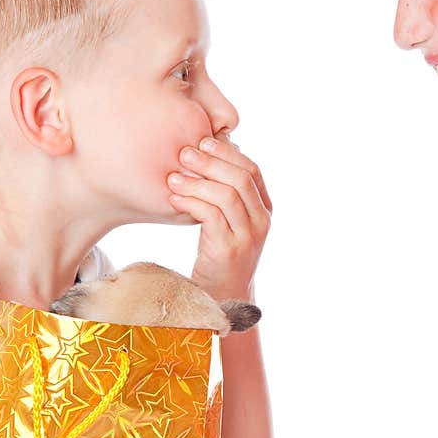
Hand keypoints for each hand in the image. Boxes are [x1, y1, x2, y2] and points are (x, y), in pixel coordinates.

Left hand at [168, 137, 271, 300]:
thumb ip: (226, 195)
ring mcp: (248, 237)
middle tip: (184, 153)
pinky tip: (174, 198)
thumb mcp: (230, 221)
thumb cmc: (220, 254)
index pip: (252, 170)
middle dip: (211, 162)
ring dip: (197, 182)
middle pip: (241, 179)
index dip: (227, 153)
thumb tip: (205, 156)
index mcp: (264, 210)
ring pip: (227, 196)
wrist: (224, 297)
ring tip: (173, 176)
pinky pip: (211, 217)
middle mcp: (262, 222)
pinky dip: (191, 203)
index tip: (202, 140)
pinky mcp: (229, 251)